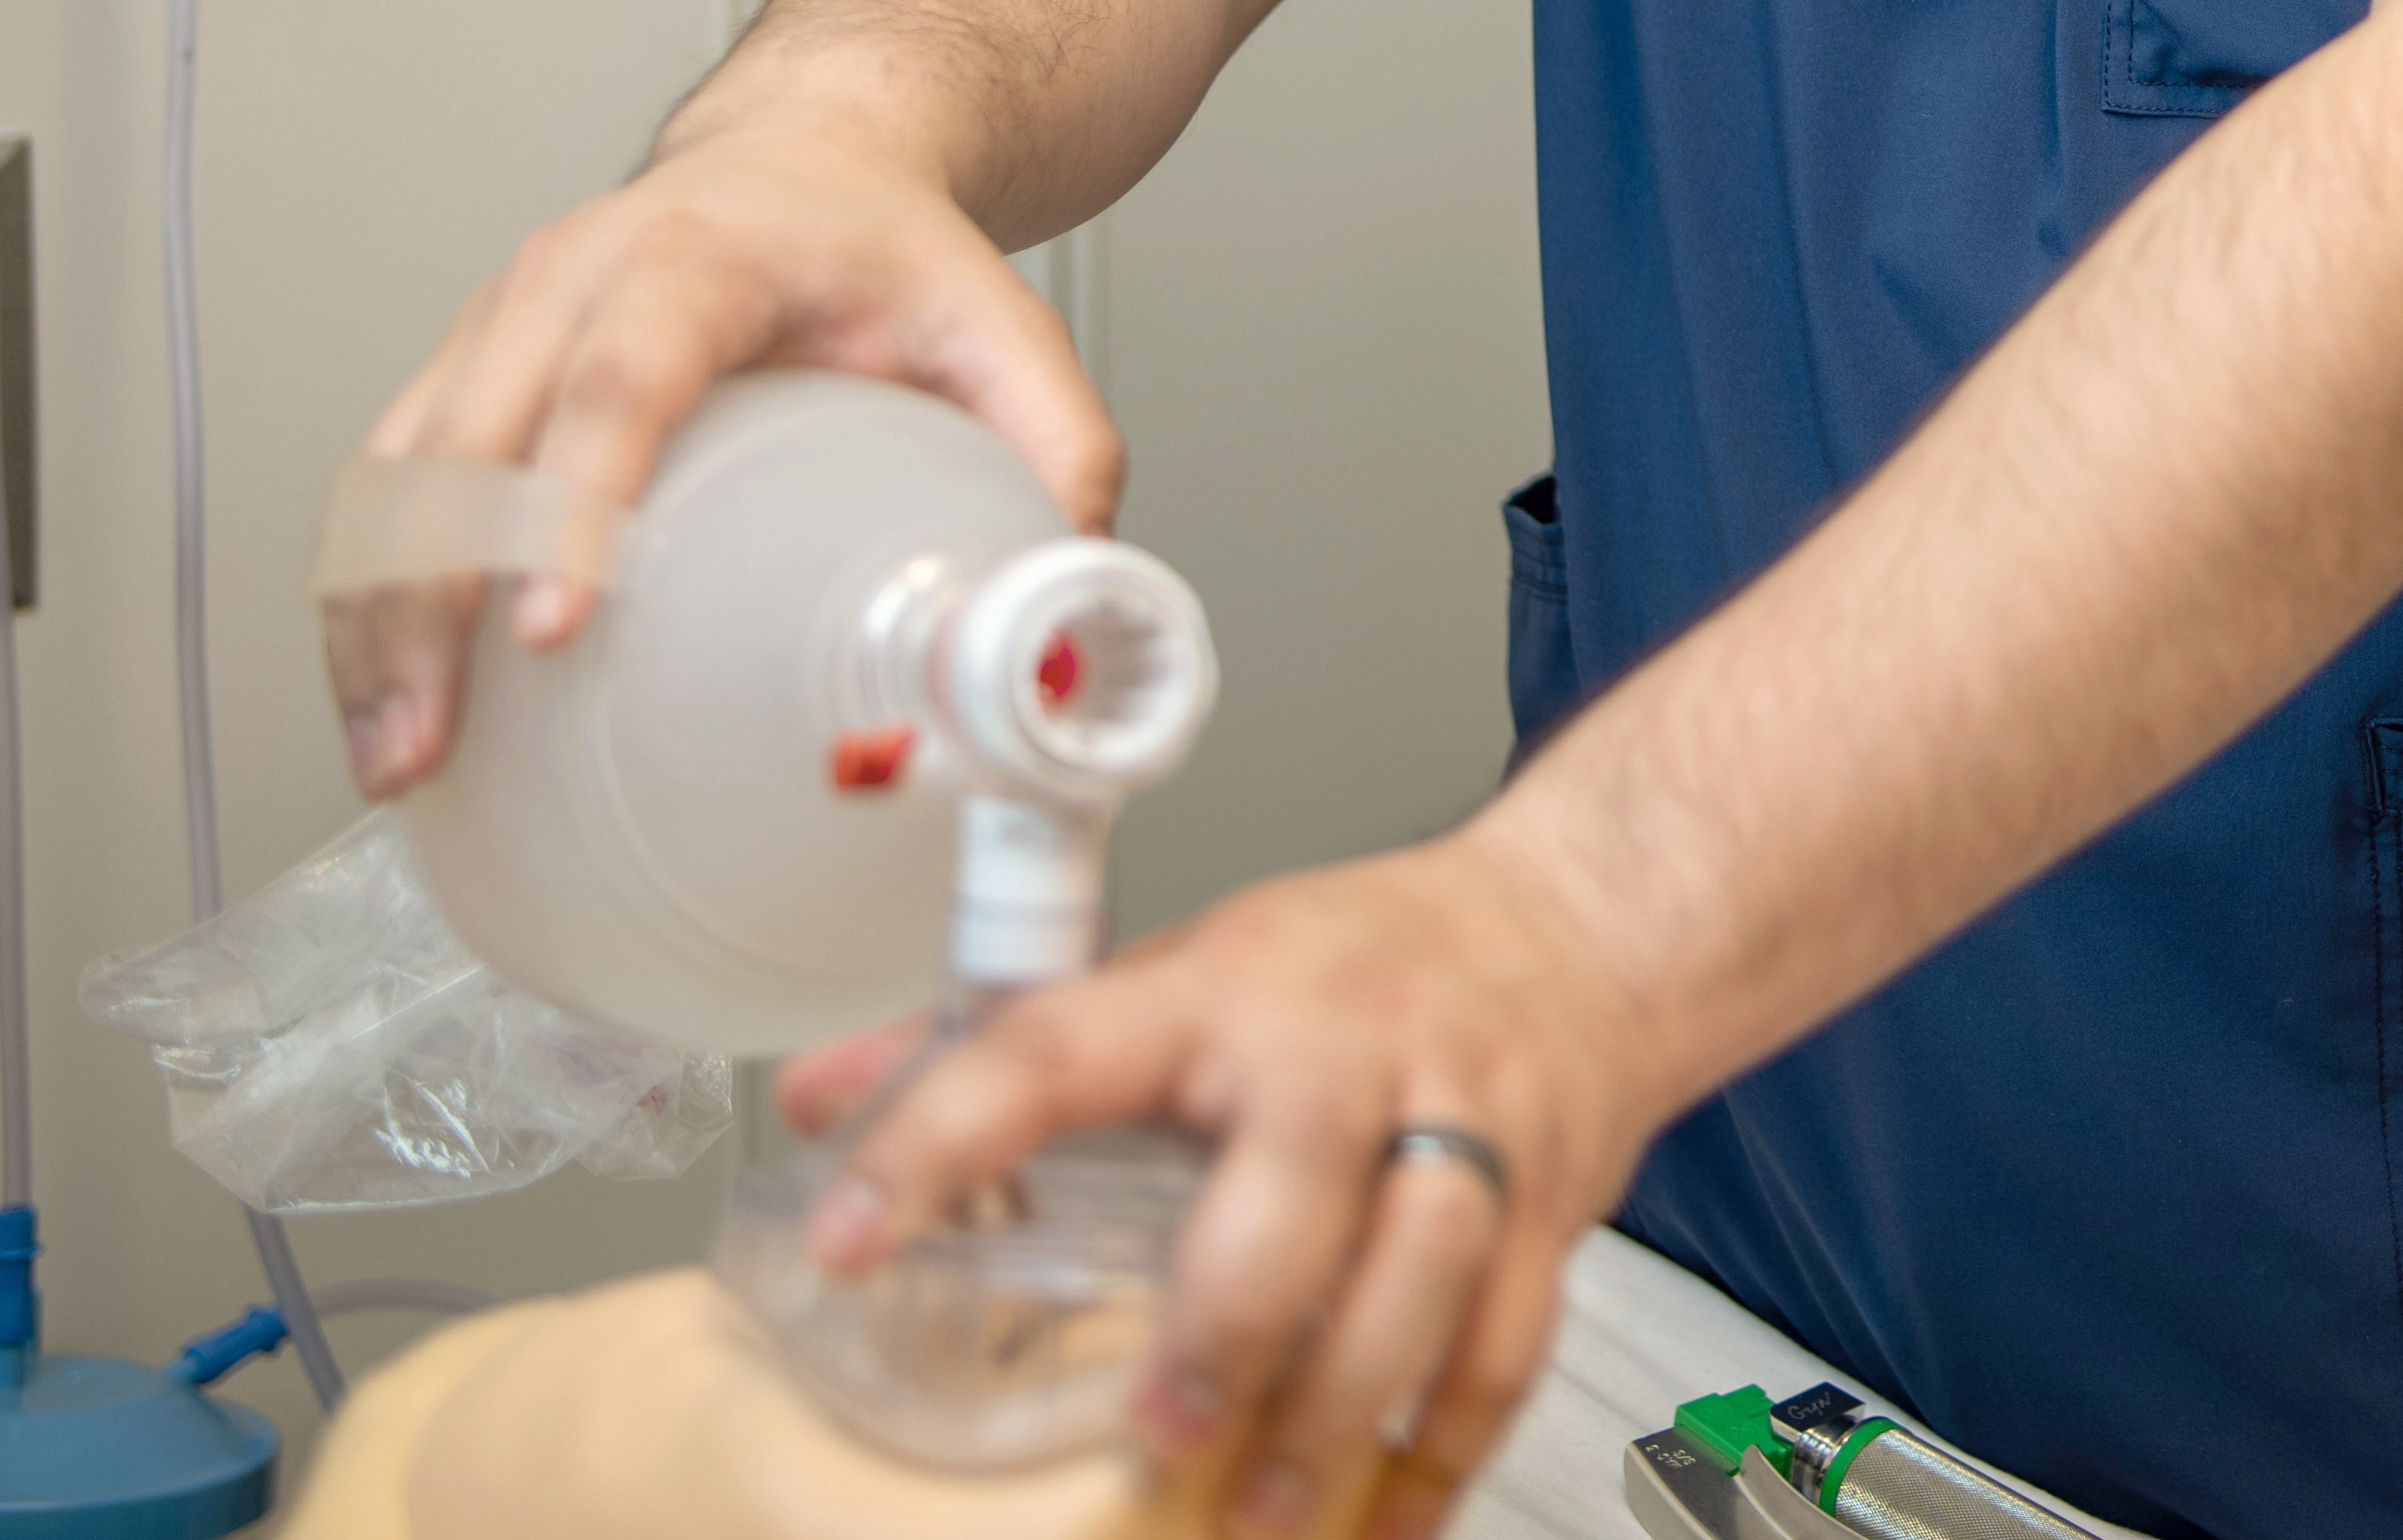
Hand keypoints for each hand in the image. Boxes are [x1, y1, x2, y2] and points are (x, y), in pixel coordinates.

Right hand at [327, 82, 1117, 797]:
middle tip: (430, 740)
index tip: (551, 629)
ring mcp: (498, 321)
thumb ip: (1058, 450)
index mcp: (700, 258)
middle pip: (469, 441)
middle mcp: (570, 279)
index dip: (574, 503)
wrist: (810, 150)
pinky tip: (383, 701)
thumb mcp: (998, 323)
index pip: (620, 382)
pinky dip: (363, 593)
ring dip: (372, 619)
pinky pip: (384, 484)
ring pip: (397, 472)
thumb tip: (1072, 605)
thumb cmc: (883, 246)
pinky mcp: (462, 369)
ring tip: (393, 756)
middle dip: (431, 599)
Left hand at [779, 831, 1666, 1539]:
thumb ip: (1007, 1040)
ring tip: (1267, 1516)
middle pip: (1298, 1182)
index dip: (945, 1134)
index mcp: (1223, 988)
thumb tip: (815, 1096)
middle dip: (1228, 1324)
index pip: (1059, 1045)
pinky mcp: (1553, 1198)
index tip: (853, 1237)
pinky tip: (1388, 1522)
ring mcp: (1470, 1118)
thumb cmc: (1366, 960)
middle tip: (1159, 1433)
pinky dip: (1450, 1451)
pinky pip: (1510, 1339)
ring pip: (1423, 1270)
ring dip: (1343, 1414)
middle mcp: (1350, 1045)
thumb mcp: (1183, 966)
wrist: (1588, 923)